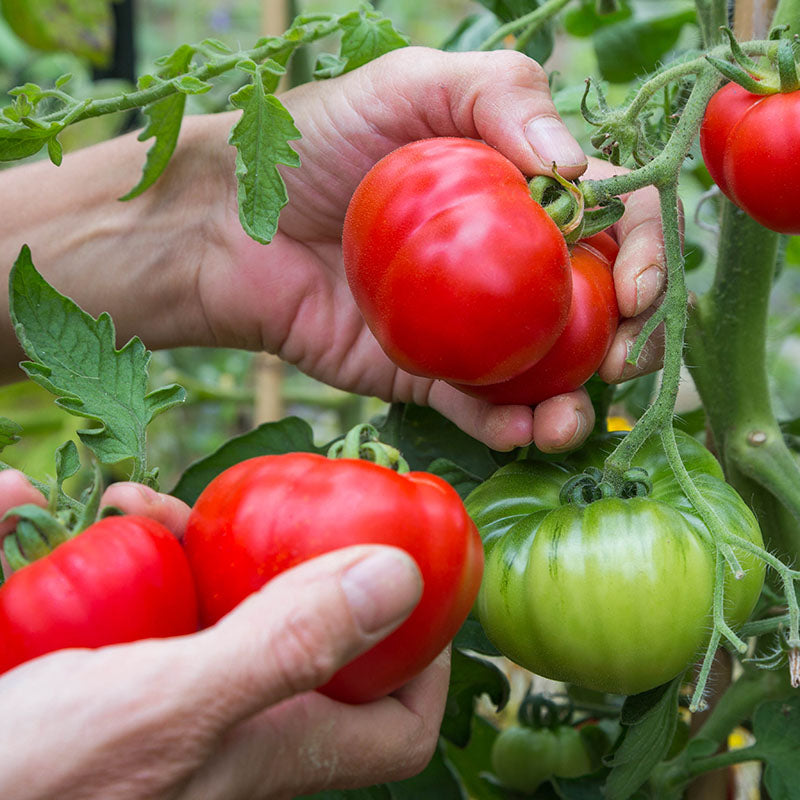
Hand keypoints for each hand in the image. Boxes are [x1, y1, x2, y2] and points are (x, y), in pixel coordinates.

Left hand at [0, 47, 665, 452]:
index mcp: (516, 193)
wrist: (231, 225)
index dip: (646, 248)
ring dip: (577, 403)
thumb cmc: (312, 143)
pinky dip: (508, 426)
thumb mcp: (409, 84)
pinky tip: (524, 433)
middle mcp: (503, 263)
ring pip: (547, 370)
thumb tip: (576, 168)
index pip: (612, 215)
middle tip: (626, 360)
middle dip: (630, 338)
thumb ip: (501, 96)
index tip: (642, 284)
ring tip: (573, 421)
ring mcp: (467, 325)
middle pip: (594, 303)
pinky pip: (476, 407)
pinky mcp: (422, 375)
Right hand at [0, 470, 445, 799]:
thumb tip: (401, 575)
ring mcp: (181, 707)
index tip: (418, 582)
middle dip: (295, 562)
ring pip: (227, 610)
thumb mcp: (174, 703)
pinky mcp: (123, 686)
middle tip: (284, 502)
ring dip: (204, 548)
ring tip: (153, 506)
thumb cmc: (44, 780)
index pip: (397, 728)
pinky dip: (140, 559)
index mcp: (276, 748)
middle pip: (310, 637)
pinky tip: (105, 522)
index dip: (426, 662)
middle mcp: (240, 729)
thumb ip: (288, 644)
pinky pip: (156, 609)